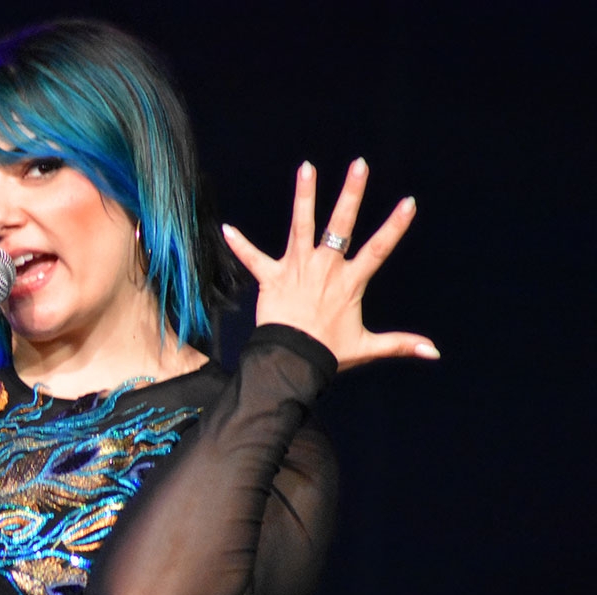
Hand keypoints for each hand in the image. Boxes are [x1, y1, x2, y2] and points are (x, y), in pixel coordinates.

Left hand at [222, 158, 438, 370]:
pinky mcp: (271, 279)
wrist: (291, 362)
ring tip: (306, 167)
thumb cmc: (327, 354)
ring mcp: (297, 270)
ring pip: (301, 226)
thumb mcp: (367, 347)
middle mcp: (325, 269)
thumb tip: (434, 352)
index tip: (408, 202)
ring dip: (304, 196)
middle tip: (359, 165)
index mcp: (350, 282)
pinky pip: (252, 258)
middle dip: (351, 193)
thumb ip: (400, 344)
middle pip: (341, 225)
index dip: (395, 226)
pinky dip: (239, 245)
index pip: (379, 249)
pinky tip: (226, 228)